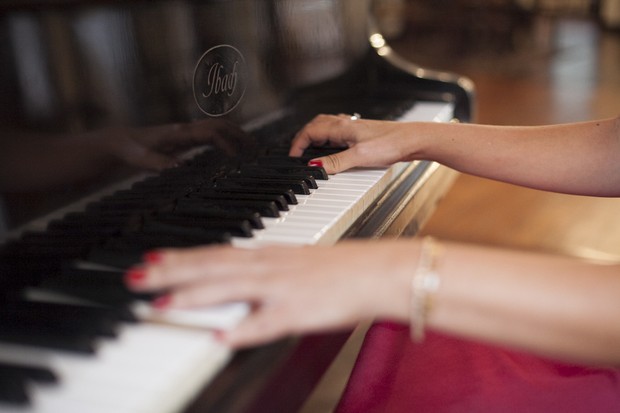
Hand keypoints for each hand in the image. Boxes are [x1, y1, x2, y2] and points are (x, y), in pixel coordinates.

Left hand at [102, 118, 249, 170]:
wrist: (120, 141)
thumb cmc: (130, 149)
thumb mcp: (141, 159)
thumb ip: (159, 162)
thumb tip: (179, 167)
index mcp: (179, 132)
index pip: (210, 133)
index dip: (225, 144)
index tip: (237, 159)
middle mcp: (186, 129)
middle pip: (220, 125)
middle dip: (240, 134)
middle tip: (257, 149)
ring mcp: (188, 132)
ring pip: (218, 127)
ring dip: (236, 135)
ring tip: (252, 149)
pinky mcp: (187, 138)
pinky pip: (212, 135)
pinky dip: (227, 140)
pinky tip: (234, 152)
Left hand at [126, 240, 414, 347]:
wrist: (375, 270)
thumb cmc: (338, 268)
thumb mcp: (293, 263)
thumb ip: (262, 272)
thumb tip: (234, 279)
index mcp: (267, 255)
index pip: (215, 253)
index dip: (181, 257)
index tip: (151, 259)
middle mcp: (268, 267)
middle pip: (212, 266)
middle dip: (171, 272)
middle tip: (136, 276)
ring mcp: (282, 288)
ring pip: (230, 288)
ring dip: (194, 296)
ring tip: (161, 303)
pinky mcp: (299, 311)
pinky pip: (267, 323)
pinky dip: (243, 329)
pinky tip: (221, 337)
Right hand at [289, 114, 416, 173]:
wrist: (413, 139)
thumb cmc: (391, 144)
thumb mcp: (360, 156)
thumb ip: (336, 162)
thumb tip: (314, 167)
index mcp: (341, 128)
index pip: (310, 131)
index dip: (298, 143)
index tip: (293, 156)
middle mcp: (346, 124)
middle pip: (316, 125)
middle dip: (303, 137)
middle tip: (297, 151)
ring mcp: (354, 128)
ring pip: (326, 126)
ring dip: (315, 135)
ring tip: (310, 148)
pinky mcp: (362, 133)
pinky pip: (338, 131)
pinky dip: (328, 137)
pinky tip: (334, 145)